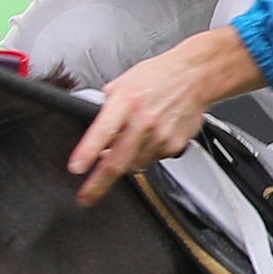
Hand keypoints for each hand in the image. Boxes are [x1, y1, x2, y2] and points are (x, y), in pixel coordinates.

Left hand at [66, 24, 266, 203]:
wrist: (195, 75)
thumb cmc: (157, 77)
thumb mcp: (121, 84)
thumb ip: (104, 109)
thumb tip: (90, 131)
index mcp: (124, 103)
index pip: (102, 132)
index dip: (87, 153)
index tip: (76, 169)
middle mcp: (143, 121)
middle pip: (118, 161)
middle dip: (98, 184)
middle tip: (86, 198)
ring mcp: (161, 135)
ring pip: (134, 164)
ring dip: (124, 162)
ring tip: (129, 144)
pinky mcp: (175, 144)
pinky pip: (152, 159)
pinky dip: (145, 154)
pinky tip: (150, 137)